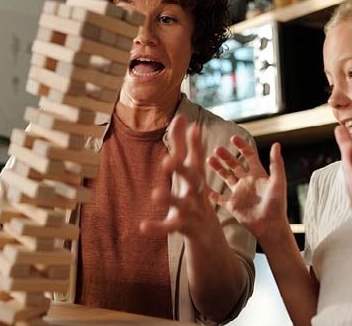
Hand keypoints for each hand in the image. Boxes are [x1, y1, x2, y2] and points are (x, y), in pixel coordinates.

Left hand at [139, 115, 220, 240]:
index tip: (193, 128)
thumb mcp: (190, 171)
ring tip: (155, 194)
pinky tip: (143, 227)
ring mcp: (191, 211)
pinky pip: (169, 228)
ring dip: (169, 198)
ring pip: (181, 204)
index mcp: (196, 177)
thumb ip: (184, 145)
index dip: (195, 144)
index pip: (197, 158)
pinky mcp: (182, 227)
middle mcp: (197, 192)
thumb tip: (183, 117)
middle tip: (168, 160)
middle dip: (181, 169)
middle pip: (191, 179)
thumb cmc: (195, 195)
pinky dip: (157, 228)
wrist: (208, 234)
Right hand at [207, 136, 287, 243]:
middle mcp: (247, 182)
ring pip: (225, 177)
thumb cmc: (277, 204)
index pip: (249, 156)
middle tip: (217, 149)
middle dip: (225, 156)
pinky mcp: (232, 205)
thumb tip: (276, 144)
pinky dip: (210, 191)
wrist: (270, 225)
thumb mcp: (278, 181)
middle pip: (234, 165)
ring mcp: (239, 193)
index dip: (242, 146)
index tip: (233, 138)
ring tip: (208, 159)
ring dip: (217, 168)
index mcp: (258, 175)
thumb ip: (276, 163)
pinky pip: (218, 197)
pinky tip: (202, 184)